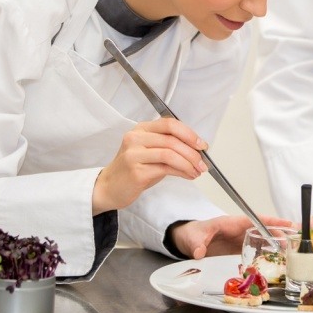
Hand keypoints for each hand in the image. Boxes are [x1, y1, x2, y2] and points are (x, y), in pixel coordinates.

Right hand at [92, 118, 208, 214]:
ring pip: (170, 154)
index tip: (202, 144)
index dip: (189, 133)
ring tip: (197, 171)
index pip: (169, 124)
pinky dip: (182, 172)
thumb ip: (168, 145)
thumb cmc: (132, 170)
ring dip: (189, 163)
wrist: (109, 188)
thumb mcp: (149, 151)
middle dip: (193, 152)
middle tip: (203, 162)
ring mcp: (134, 154)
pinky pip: (166, 168)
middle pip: (172, 139)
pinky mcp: (137, 171)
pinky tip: (188, 175)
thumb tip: (196, 148)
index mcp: (141, 129)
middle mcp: (135, 138)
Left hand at [171, 215, 293, 259]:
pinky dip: (267, 254)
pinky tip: (276, 261)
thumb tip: (199, 252)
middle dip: (282, 234)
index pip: (257, 220)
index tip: (289, 224)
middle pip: (264, 230)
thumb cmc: (191, 233)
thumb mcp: (193, 238)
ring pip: (263, 240)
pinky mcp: (238, 249)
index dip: (273, 222)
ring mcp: (240, 239)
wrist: (186, 240)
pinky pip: (256, 249)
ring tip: (292, 253)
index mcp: (232, 223)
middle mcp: (239, 230)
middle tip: (298, 241)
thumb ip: (197, 244)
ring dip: (277, 245)